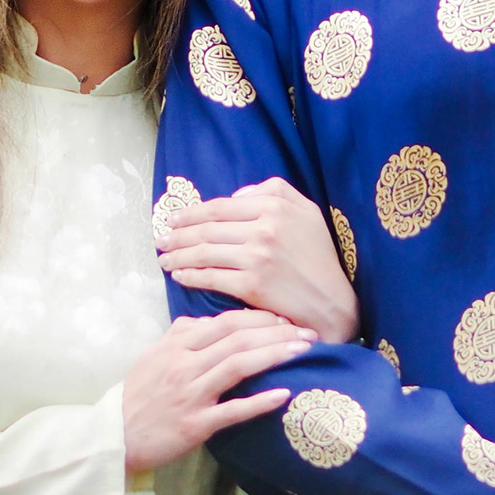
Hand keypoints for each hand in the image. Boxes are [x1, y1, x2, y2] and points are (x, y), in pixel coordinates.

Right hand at [122, 310, 314, 473]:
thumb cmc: (138, 395)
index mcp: (177, 345)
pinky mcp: (194, 425)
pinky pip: (232, 411)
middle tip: (306, 331)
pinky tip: (284, 394)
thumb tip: (207, 319)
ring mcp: (191, 395)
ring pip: (238, 366)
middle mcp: (185, 365)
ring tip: (303, 350)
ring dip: (274, 355)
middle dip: (276, 331)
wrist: (115, 436)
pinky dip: (259, 401)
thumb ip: (180, 334)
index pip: (224, 321)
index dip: (258, 316)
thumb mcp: (153, 355)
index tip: (284, 316)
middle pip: (237, 339)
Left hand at [155, 177, 359, 340]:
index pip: (221, 206)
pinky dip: (190, 276)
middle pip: (208, 228)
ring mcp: (257, 258)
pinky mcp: (252, 286)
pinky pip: (211, 277)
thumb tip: (237, 195)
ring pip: (205, 252)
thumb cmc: (319, 257)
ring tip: (164, 259)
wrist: (333, 303)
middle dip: (178, 234)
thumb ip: (275, 191)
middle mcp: (264, 229)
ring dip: (178, 255)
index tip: (174, 219)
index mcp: (275, 207)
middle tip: (160, 239)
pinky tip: (180, 275)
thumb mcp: (307, 212)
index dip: (192, 213)